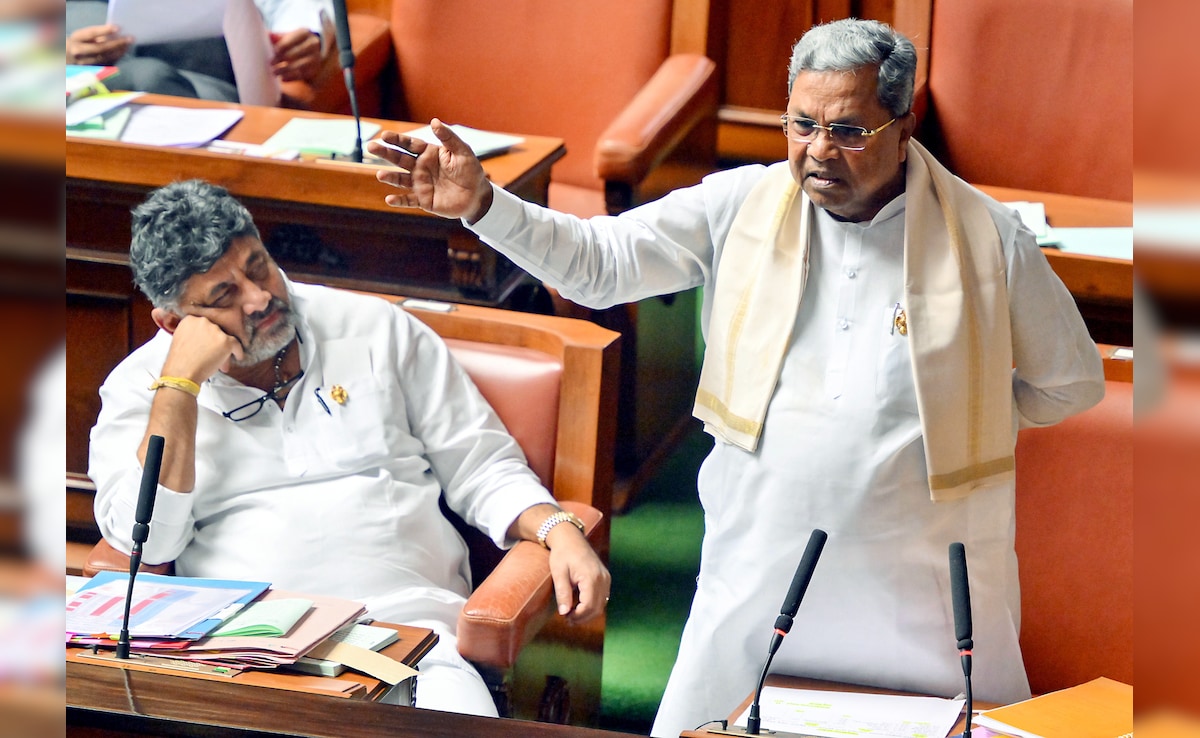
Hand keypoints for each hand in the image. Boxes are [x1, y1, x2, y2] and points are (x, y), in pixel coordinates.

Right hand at [66, 24, 131, 65]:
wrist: (65, 58)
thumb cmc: (76, 43)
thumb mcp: (81, 36)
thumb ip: (95, 35)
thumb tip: (114, 33)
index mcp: (75, 39)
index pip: (91, 33)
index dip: (105, 30)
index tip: (118, 28)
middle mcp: (79, 52)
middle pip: (101, 48)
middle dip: (117, 43)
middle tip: (130, 38)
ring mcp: (85, 63)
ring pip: (105, 58)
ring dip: (119, 51)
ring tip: (128, 45)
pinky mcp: (90, 70)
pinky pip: (106, 64)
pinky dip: (116, 58)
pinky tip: (123, 53)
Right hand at [159, 314, 243, 382]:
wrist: (182, 372)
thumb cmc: (180, 361)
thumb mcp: (181, 339)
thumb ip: (192, 333)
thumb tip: (206, 338)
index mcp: (190, 320)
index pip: (204, 325)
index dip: (207, 335)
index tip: (208, 342)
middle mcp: (204, 322)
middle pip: (215, 331)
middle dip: (215, 342)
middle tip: (212, 353)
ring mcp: (216, 331)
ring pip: (225, 339)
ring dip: (224, 348)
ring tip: (219, 359)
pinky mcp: (226, 341)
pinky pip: (236, 345)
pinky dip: (238, 352)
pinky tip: (237, 356)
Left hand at [269, 29, 321, 81]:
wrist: (312, 53)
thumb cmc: (295, 43)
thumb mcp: (288, 36)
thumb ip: (276, 36)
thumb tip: (266, 34)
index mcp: (304, 33)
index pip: (289, 41)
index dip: (280, 48)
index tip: (272, 53)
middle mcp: (312, 45)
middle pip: (294, 53)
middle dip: (280, 59)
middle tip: (270, 64)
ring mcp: (315, 58)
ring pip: (298, 66)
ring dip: (284, 70)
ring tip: (274, 72)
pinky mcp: (314, 70)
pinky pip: (301, 75)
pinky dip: (290, 77)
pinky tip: (282, 78)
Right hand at [369, 119, 494, 223]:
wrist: (477, 196)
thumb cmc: (470, 171)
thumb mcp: (462, 152)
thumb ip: (448, 138)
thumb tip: (434, 121)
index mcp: (429, 154)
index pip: (409, 144)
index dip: (397, 140)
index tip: (384, 135)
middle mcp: (421, 168)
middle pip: (399, 159)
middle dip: (385, 153)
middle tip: (371, 147)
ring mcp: (421, 184)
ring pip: (401, 179)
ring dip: (390, 177)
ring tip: (380, 175)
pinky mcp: (424, 200)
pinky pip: (409, 200)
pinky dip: (399, 200)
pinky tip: (389, 199)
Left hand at [545, 525, 611, 624]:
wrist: (570, 538)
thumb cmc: (562, 554)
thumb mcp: (558, 573)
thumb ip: (562, 593)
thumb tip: (563, 613)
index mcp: (591, 577)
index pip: (588, 606)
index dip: (578, 616)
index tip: (565, 617)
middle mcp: (602, 578)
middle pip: (597, 607)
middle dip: (583, 617)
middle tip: (568, 620)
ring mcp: (605, 578)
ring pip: (602, 604)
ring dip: (588, 613)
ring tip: (573, 615)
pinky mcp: (605, 578)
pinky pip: (602, 597)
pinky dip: (593, 605)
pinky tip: (580, 606)